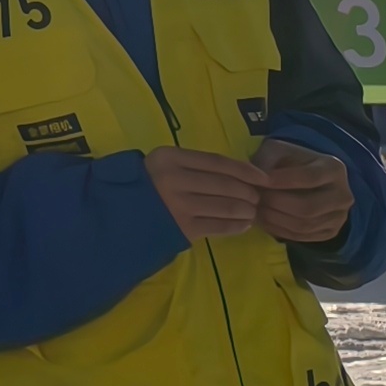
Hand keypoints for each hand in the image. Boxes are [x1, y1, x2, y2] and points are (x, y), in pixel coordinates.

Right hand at [144, 147, 270, 240]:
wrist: (121, 213)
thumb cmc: (149, 184)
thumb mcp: (166, 164)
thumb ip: (195, 165)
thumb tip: (237, 173)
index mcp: (171, 157)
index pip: (217, 162)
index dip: (245, 169)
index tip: (263, 177)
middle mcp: (175, 178)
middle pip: (225, 185)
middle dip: (248, 192)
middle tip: (257, 198)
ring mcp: (179, 205)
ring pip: (225, 206)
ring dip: (245, 210)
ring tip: (252, 211)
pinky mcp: (182, 228)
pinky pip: (219, 226)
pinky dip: (236, 225)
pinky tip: (244, 224)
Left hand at [250, 137, 352, 247]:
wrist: (309, 181)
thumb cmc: (290, 162)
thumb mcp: (278, 150)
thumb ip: (267, 159)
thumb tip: (258, 178)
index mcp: (334, 168)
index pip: (309, 177)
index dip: (283, 180)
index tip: (261, 181)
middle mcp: (343, 195)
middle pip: (308, 207)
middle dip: (277, 204)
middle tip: (255, 198)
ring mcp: (339, 217)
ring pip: (304, 225)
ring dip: (275, 219)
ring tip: (256, 209)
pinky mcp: (331, 232)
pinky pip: (303, 237)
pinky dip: (280, 230)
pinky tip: (265, 221)